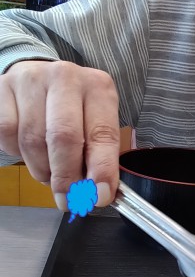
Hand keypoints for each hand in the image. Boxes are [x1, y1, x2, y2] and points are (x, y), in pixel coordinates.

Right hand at [0, 59, 120, 208]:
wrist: (39, 77)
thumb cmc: (74, 108)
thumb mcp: (95, 123)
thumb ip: (99, 156)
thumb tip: (98, 193)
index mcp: (98, 87)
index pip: (103, 134)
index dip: (102, 170)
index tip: (99, 197)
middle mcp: (66, 78)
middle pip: (64, 137)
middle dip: (66, 177)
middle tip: (67, 199)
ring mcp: (32, 80)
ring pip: (33, 139)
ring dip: (42, 169)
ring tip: (49, 175)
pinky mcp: (3, 88)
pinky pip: (7, 133)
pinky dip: (17, 152)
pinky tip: (28, 152)